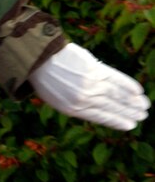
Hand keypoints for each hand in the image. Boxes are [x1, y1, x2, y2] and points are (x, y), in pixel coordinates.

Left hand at [29, 43, 149, 130]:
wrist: (36, 56)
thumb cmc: (44, 77)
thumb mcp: (55, 98)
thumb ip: (75, 105)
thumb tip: (95, 109)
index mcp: (71, 109)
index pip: (100, 117)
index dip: (116, 122)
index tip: (130, 125)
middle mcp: (83, 98)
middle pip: (111, 106)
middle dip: (128, 112)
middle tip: (143, 116)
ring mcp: (89, 84)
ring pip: (116, 95)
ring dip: (132, 101)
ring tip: (144, 106)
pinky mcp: (93, 69)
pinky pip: (115, 79)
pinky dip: (128, 85)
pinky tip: (138, 90)